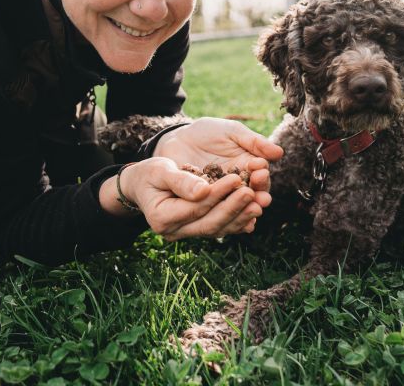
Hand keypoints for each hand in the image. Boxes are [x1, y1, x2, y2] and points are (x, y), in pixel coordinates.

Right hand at [99, 157, 264, 238]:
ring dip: (240, 216)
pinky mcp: (198, 229)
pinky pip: (220, 228)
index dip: (217, 194)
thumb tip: (203, 190)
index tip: (235, 179)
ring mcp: (187, 233)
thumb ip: (180, 180)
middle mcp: (174, 232)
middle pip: (209, 223)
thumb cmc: (149, 174)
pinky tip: (253, 210)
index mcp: (162, 218)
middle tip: (253, 193)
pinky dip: (238, 221)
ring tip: (259, 202)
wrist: (143, 184)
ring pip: (217, 229)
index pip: (196, 208)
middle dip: (233, 208)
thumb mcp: (160, 170)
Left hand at [153, 117, 282, 208]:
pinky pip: (218, 215)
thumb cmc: (207, 133)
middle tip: (261, 196)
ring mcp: (223, 198)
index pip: (260, 177)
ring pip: (238, 208)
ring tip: (251, 209)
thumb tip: (279, 152)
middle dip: (258, 195)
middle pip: (253, 196)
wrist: (177, 140)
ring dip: (245, 210)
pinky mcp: (207, 206)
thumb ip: (254, 142)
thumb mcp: (232, 132)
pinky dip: (228, 221)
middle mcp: (239, 187)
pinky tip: (236, 226)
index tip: (260, 170)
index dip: (262, 175)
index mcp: (248, 168)